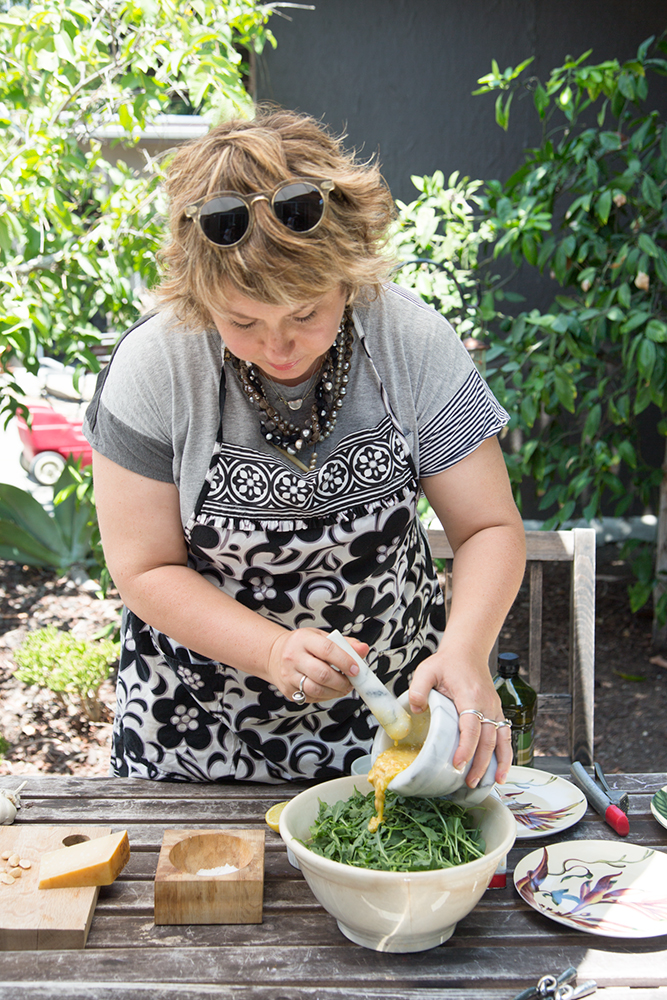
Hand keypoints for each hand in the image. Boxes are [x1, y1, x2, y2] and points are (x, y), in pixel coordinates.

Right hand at [267, 628, 368, 703]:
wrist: (275, 654)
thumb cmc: (302, 645)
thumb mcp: (321, 637)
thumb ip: (344, 643)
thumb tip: (363, 649)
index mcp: (303, 640)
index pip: (327, 650)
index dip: (345, 661)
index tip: (356, 669)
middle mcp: (293, 657)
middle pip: (322, 674)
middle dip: (342, 681)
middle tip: (352, 681)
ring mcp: (289, 676)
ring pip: (317, 689)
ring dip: (336, 691)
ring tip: (343, 687)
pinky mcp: (289, 691)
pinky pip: (312, 697)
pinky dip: (326, 696)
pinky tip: (331, 690)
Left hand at [409, 647, 511, 786]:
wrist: (468, 652)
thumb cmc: (447, 663)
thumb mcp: (426, 670)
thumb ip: (418, 689)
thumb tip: (416, 710)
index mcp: (470, 695)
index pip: (471, 726)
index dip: (466, 747)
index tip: (457, 764)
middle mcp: (487, 704)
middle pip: (487, 739)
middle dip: (480, 763)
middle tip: (469, 782)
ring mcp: (495, 709)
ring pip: (501, 740)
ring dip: (497, 763)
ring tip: (490, 783)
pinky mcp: (497, 713)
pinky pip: (505, 736)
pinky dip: (506, 755)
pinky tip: (501, 771)